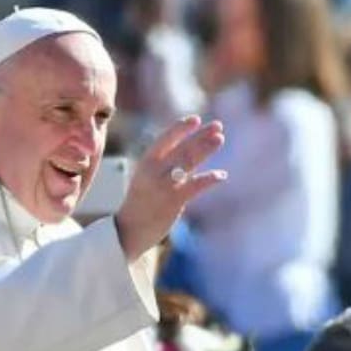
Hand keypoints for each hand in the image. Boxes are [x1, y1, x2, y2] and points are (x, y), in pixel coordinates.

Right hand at [114, 116, 225, 261]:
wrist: (128, 231)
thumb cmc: (140, 204)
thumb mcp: (145, 178)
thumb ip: (163, 166)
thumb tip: (187, 152)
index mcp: (145, 163)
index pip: (164, 139)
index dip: (180, 128)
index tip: (196, 119)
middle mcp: (153, 171)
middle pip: (181, 148)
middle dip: (201, 136)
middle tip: (218, 126)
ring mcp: (163, 185)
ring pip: (188, 162)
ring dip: (206, 149)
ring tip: (220, 139)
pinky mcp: (173, 201)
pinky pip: (195, 185)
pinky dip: (210, 178)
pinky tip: (222, 175)